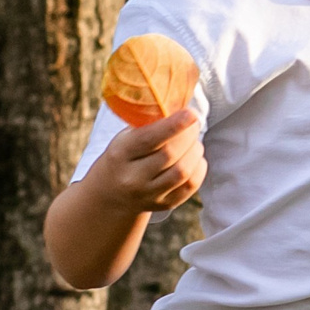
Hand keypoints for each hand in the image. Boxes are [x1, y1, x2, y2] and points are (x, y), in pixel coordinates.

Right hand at [92, 107, 206, 213]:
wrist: (110, 194)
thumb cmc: (124, 156)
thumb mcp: (125, 138)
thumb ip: (148, 124)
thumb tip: (179, 105)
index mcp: (120, 154)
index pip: (150, 139)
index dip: (174, 125)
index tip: (191, 114)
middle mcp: (132, 178)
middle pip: (170, 155)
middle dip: (189, 135)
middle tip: (193, 124)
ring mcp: (148, 195)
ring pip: (183, 171)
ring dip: (195, 151)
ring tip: (193, 142)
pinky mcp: (164, 204)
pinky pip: (191, 186)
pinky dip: (199, 168)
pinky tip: (194, 158)